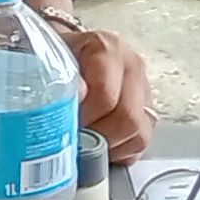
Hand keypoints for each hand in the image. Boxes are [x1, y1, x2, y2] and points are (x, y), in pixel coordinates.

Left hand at [59, 19, 156, 162]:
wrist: (70, 56)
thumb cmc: (59, 60)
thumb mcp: (51, 61)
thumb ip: (59, 76)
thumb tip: (78, 97)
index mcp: (108, 48)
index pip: (105, 93)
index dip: (84, 116)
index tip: (65, 124)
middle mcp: (133, 66)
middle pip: (127, 117)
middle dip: (97, 136)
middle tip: (74, 140)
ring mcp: (144, 90)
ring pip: (138, 133)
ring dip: (109, 146)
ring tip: (85, 144)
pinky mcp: (148, 112)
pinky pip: (141, 143)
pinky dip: (119, 152)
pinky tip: (99, 146)